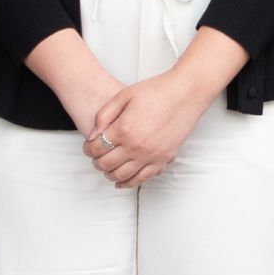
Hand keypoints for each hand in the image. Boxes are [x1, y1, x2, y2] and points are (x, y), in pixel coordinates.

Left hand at [85, 60, 219, 188]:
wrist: (185, 93)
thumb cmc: (157, 91)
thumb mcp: (123, 96)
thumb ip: (104, 115)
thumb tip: (93, 135)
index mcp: (124, 129)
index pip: (96, 149)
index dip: (88, 149)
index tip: (89, 146)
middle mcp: (136, 146)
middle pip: (106, 165)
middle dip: (96, 162)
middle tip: (96, 157)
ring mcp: (150, 155)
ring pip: (122, 176)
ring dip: (110, 174)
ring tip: (107, 167)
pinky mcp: (162, 160)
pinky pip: (142, 179)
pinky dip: (128, 183)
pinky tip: (122, 181)